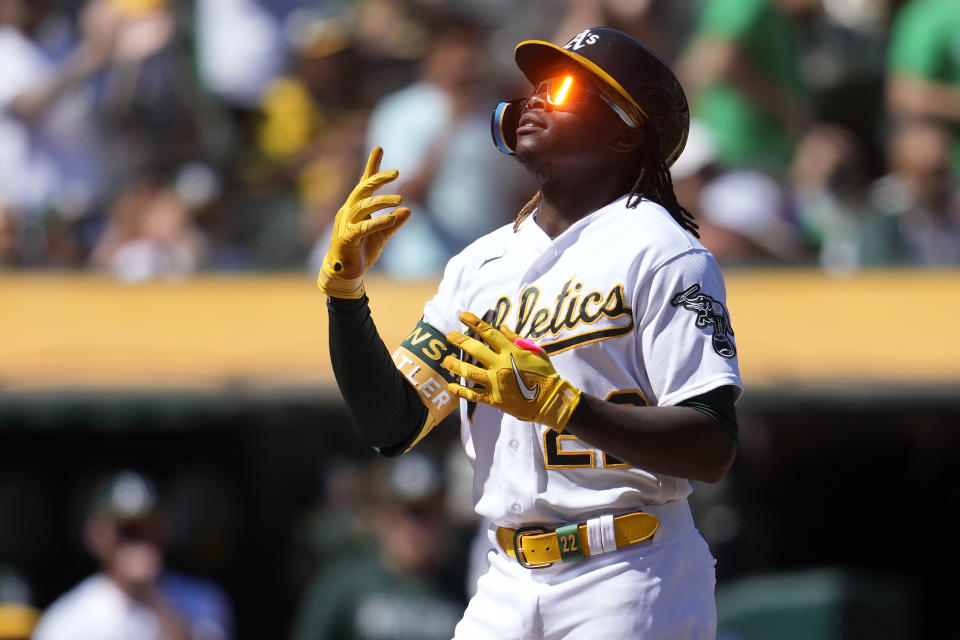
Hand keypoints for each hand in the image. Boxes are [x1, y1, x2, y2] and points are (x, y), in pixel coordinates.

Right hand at [317, 146, 410, 297]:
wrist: (346, 273)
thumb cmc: (362, 251)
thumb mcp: (382, 235)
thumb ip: (394, 223)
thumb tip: (409, 210)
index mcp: (356, 208)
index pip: (364, 183)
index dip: (372, 166)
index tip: (379, 148)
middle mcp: (348, 211)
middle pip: (362, 189)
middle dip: (378, 179)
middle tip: (397, 173)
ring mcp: (346, 224)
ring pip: (363, 205)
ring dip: (383, 201)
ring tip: (401, 199)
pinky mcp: (347, 238)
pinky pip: (363, 226)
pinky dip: (378, 221)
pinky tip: (392, 217)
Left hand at [441, 312, 581, 431]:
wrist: (551, 400)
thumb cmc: (546, 374)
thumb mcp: (535, 352)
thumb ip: (517, 339)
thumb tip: (502, 327)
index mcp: (511, 351)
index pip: (488, 332)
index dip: (474, 322)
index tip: (462, 315)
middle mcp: (500, 365)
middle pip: (474, 349)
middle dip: (459, 340)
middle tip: (448, 335)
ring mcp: (496, 382)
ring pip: (469, 371)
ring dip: (455, 365)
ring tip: (446, 360)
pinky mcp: (494, 399)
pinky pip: (473, 394)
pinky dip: (460, 390)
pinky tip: (451, 385)